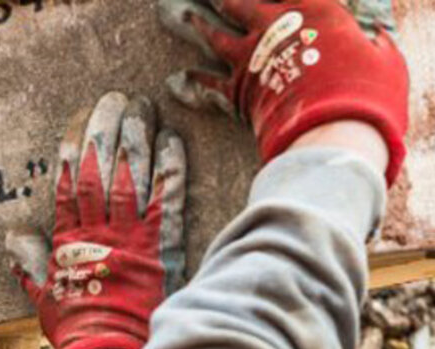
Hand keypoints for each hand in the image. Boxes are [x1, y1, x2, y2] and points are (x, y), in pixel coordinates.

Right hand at [7, 93, 186, 348]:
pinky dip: (169, 169)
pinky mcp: (159, 245)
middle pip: (99, 169)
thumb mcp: (42, 294)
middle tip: (113, 100)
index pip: (66, 184)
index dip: (70, 149)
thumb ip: (29, 263)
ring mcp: (129, 236)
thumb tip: (12, 237)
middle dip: (105, 131)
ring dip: (135, 138)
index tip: (76, 121)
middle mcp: (98, 230)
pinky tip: (171, 141)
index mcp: (69, 240)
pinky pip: (165, 199)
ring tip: (141, 107)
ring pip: (130, 176)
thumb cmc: (74, 326)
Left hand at [159, 0, 408, 183]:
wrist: (332, 122)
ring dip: (200, 24)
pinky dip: (194, 79)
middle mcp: (274, 25)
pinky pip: (209, 81)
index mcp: (312, 9)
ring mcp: (250, 56)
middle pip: (241, 3)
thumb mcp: (381, 60)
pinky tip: (181, 76)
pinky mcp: (236, 89)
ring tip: (186, 15)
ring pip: (217, 35)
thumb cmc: (366, 89)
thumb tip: (376, 43)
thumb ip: (372, 46)